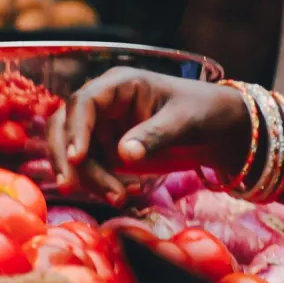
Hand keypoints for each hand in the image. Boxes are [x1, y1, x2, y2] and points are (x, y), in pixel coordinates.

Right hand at [47, 68, 248, 203]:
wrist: (218, 129)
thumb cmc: (203, 111)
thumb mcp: (184, 121)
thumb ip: (155, 135)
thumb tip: (123, 154)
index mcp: (120, 84)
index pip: (84, 102)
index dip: (76, 129)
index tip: (77, 158)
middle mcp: (104, 103)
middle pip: (65, 125)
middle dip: (66, 157)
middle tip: (70, 187)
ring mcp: (104, 127)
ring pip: (75, 152)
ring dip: (88, 177)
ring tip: (119, 198)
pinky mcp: (108, 151)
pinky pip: (90, 169)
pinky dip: (100, 185)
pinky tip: (125, 195)